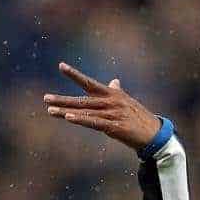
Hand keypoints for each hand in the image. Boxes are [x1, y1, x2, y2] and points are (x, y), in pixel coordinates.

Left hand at [43, 62, 160, 151]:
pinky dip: (81, 119)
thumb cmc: (138, 117)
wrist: (154, 133)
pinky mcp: (115, 126)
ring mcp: (112, 113)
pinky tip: (69, 118)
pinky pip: (94, 122)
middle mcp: (110, 101)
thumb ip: (117, 91)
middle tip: (45, 98)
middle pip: (82, 99)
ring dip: (66, 111)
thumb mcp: (127, 101)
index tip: (61, 65)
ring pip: (85, 111)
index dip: (75, 74)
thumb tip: (114, 80)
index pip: (89, 82)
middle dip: (62, 99)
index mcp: (112, 93)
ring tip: (50, 111)